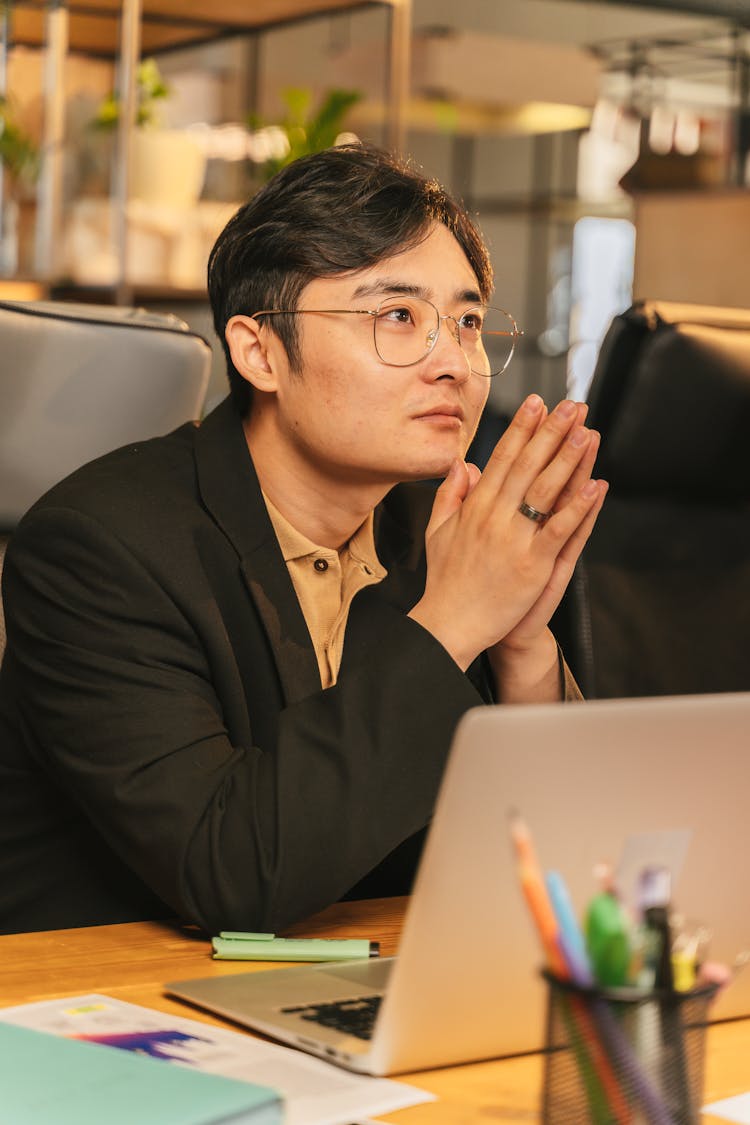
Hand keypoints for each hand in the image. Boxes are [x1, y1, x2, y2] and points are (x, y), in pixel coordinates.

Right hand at [408, 394, 607, 678]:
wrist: (449, 624)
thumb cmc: (446, 582)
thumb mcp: (437, 531)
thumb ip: (449, 495)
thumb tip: (462, 465)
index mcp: (475, 508)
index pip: (502, 458)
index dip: (521, 428)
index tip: (537, 403)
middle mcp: (494, 517)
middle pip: (528, 465)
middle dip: (551, 432)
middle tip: (572, 405)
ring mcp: (514, 540)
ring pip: (546, 490)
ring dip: (568, 458)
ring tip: (586, 431)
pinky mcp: (533, 565)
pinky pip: (559, 529)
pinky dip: (578, 507)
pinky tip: (595, 486)